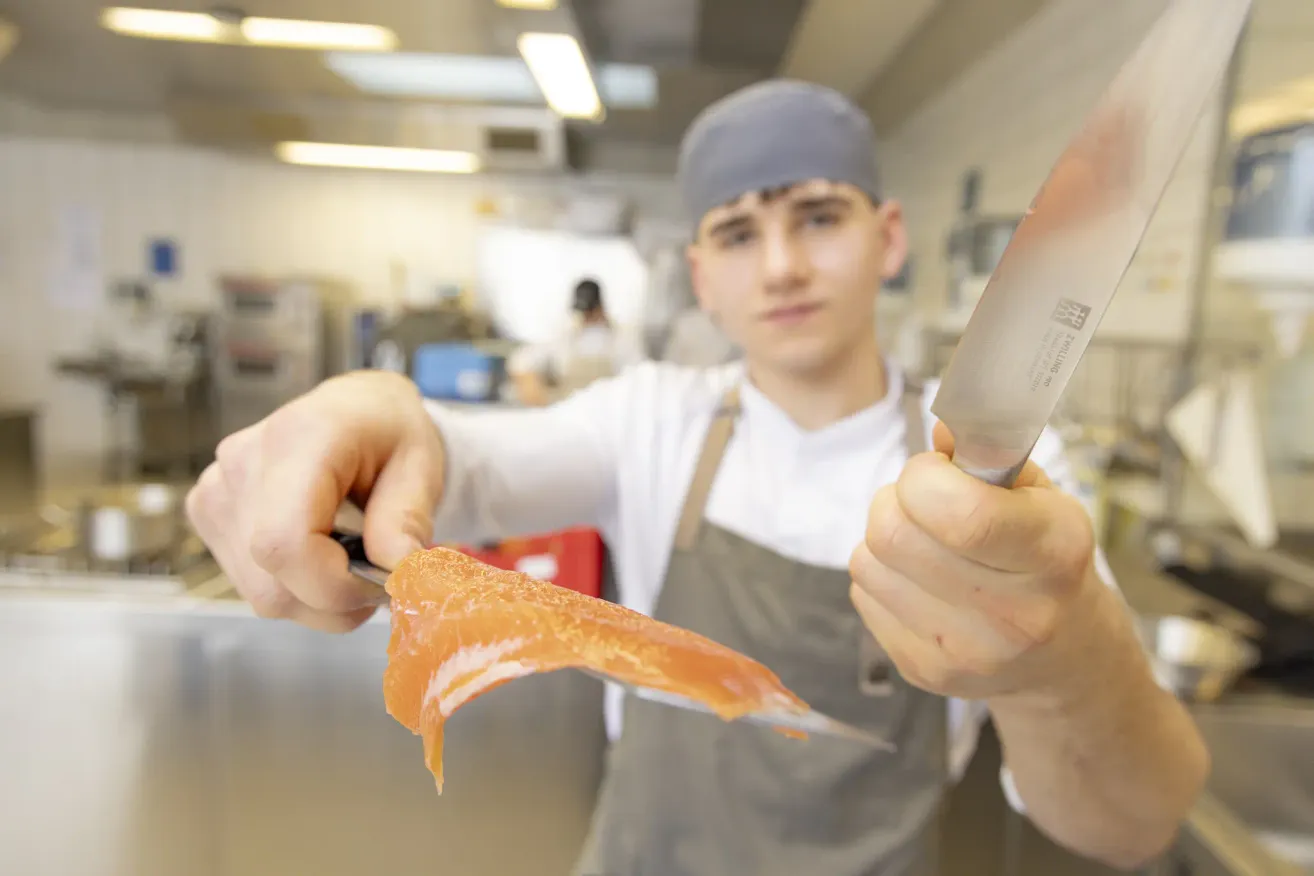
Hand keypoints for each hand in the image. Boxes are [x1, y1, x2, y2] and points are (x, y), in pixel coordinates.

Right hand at [186, 371, 443, 632]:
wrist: (356, 409)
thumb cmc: (390, 433)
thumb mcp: (421, 465)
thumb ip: (408, 521)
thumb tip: (401, 579)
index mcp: (300, 437)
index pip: (285, 544)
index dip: (336, 586)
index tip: (382, 579)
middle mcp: (242, 462)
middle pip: (272, 583)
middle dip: (338, 599)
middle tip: (379, 573)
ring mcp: (217, 489)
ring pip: (263, 596)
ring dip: (320, 599)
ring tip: (353, 559)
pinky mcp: (208, 512)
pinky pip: (252, 586)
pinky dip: (298, 589)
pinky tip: (322, 554)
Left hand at [849, 423, 1101, 701]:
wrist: (1061, 652)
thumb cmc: (1042, 555)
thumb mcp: (1038, 495)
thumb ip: (987, 454)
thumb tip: (940, 432)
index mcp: (1054, 555)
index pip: (963, 514)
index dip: (927, 477)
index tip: (937, 470)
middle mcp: (1015, 615)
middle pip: (893, 533)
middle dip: (897, 499)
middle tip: (924, 500)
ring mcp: (965, 653)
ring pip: (867, 561)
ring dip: (884, 538)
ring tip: (925, 542)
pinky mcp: (923, 671)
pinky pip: (862, 594)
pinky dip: (881, 575)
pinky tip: (921, 580)